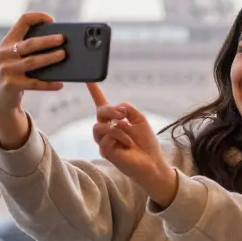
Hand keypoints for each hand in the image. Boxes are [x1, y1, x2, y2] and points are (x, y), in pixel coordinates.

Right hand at [0, 12, 65, 148]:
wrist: (1, 99)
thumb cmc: (17, 74)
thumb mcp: (18, 58)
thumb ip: (31, 49)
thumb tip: (61, 45)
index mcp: (8, 42)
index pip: (22, 21)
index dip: (37, 17)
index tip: (52, 20)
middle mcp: (5, 53)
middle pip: (29, 43)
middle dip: (47, 40)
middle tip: (63, 39)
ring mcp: (7, 69)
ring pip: (32, 62)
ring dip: (49, 58)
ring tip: (63, 55)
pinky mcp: (11, 84)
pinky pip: (34, 84)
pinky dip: (48, 84)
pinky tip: (60, 84)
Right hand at [88, 84, 178, 206]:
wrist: (152, 161)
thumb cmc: (146, 142)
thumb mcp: (139, 119)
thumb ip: (128, 108)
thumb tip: (117, 107)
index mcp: (115, 120)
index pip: (101, 104)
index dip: (95, 92)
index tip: (89, 79)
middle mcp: (108, 130)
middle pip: (100, 112)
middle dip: (110, 111)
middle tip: (122, 114)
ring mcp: (105, 141)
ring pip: (98, 127)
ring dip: (116, 128)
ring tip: (128, 134)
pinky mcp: (106, 152)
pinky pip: (105, 140)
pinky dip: (120, 138)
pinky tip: (128, 145)